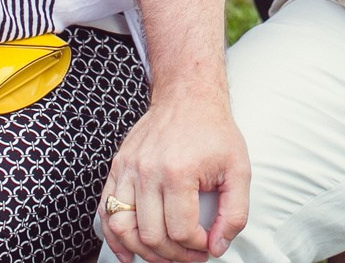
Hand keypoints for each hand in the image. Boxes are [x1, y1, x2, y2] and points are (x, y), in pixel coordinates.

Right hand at [101, 95, 249, 261]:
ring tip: (164, 254)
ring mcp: (128, 169)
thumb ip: (234, 212)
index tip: (206, 244)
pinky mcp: (117, 167)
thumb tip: (218, 246)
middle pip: (151, 235)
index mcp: (178, 172)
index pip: (180, 230)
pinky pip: (105, 211)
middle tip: (190, 254)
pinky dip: (114, 237)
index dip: (196, 247)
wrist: (188, 97)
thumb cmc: (213, 131)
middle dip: (174, 255)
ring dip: (144, 251)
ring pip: (123, 228)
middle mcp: (148, 171)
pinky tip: (128, 252)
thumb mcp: (239, 169)